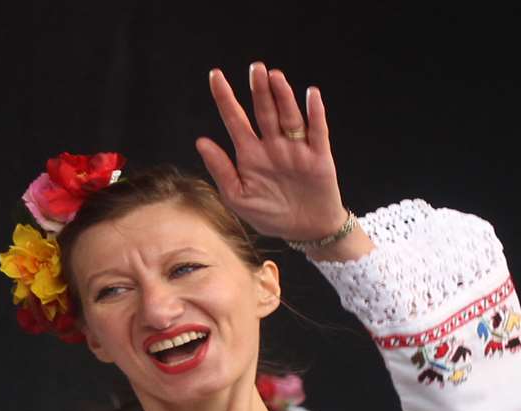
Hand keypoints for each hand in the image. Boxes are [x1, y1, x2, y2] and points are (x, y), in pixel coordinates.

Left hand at [195, 63, 366, 253]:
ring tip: (275, 77)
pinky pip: (317, 131)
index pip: (235, 120)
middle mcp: (272, 145)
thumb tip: (201, 142)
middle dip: (259, 90)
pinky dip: (315, 113)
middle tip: (255, 68)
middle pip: (264, 112)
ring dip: (283, 96)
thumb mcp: (238, 198)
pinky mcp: (318, 155)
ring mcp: (296, 148)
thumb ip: (221, 170)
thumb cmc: (270, 215)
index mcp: (250, 154)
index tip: (215, 76)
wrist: (305, 231)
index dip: (225, 98)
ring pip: (288, 116)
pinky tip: (311, 96)